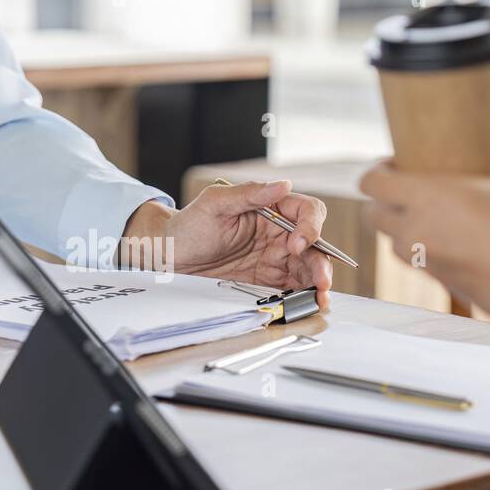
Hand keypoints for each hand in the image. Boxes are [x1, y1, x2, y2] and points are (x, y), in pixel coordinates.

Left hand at [122, 180, 332, 307]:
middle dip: (321, 263)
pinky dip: (302, 296)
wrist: (168, 258)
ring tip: (319, 299)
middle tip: (320, 281)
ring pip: (307, 269)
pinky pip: (291, 288)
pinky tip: (308, 305)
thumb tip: (284, 184)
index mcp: (271, 209)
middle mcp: (277, 233)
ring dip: (318, 283)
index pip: (306, 212)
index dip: (310, 227)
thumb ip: (250, 193)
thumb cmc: (188, 225)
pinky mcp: (265, 281)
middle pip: (313, 245)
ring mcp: (273, 259)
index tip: (296, 243)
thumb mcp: (214, 203)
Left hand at [359, 146, 489, 321]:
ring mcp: (426, 262)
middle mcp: (416, 232)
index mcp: (427, 198)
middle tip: (408, 189)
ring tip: (431, 213)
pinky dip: (426, 248)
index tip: (395, 164)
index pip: (371, 183)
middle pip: (373, 216)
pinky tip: (454, 237)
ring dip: (403, 227)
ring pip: (394, 243)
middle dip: (383, 201)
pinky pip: (419, 262)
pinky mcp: (442, 284)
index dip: (376, 171)